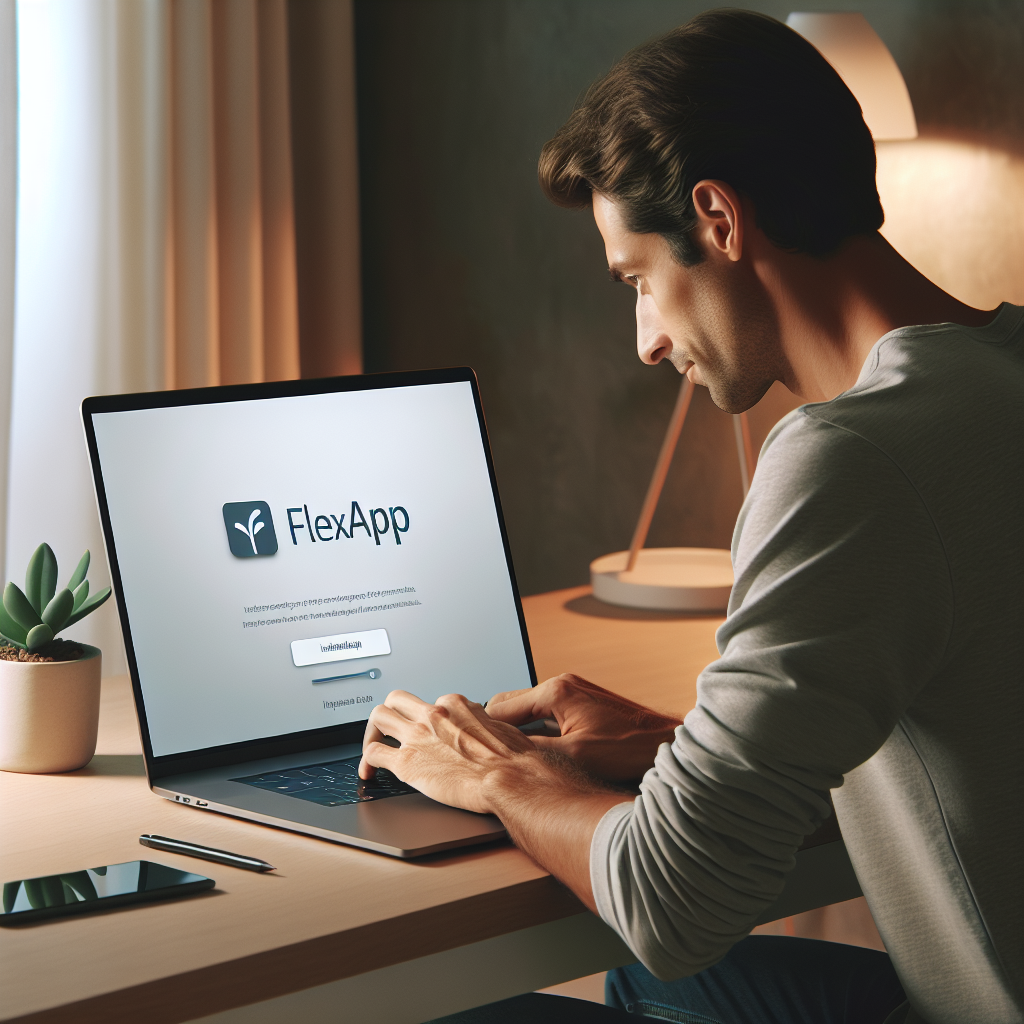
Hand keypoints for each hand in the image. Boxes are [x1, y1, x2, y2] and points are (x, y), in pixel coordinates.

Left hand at [358, 689, 544, 814]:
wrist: (512, 781)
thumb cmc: (515, 761)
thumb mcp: (503, 730)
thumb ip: (487, 725)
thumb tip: (489, 729)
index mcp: (456, 705)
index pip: (432, 703)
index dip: (429, 720)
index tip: (430, 733)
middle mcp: (433, 715)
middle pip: (397, 700)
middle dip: (391, 714)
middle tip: (391, 731)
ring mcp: (417, 737)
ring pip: (378, 717)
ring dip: (372, 732)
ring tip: (373, 747)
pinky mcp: (406, 764)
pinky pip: (373, 753)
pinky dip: (366, 762)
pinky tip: (370, 773)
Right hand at [486, 673, 681, 782]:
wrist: (667, 742)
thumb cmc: (629, 748)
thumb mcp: (574, 756)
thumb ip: (534, 752)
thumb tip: (503, 758)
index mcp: (555, 692)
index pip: (500, 707)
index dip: (481, 730)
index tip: (467, 747)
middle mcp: (561, 685)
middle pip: (510, 705)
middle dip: (495, 729)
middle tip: (481, 754)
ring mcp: (573, 693)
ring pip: (528, 711)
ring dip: (515, 731)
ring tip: (503, 756)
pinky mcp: (582, 704)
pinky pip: (545, 715)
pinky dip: (534, 731)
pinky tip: (532, 752)